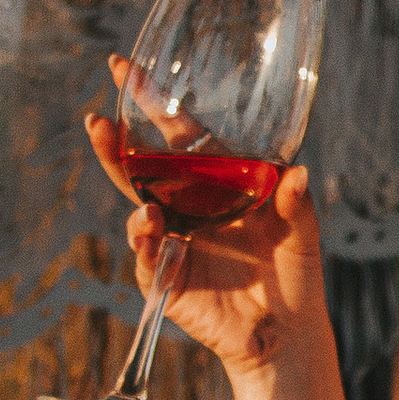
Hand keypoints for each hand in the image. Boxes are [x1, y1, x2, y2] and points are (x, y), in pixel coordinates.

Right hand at [84, 85, 342, 399]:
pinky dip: (144, 240)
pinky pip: (147, 257)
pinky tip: (148, 223)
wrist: (288, 332)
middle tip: (96, 121)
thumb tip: (296, 173)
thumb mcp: (301, 230)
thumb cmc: (294, 272)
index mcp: (215, 183)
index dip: (149, 101)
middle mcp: (186, 206)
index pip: (175, 133)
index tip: (121, 67)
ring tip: (133, 186)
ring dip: (127, 190)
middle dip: (114, 144)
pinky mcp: (166, 280)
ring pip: (136, 207)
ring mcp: (172, 242)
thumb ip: (296, 202)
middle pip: (140, 167)